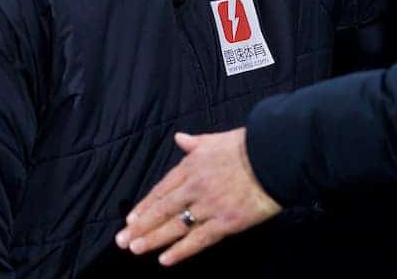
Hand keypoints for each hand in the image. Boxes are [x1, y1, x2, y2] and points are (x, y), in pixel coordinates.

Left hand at [117, 128, 281, 265]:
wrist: (274, 157)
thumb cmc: (247, 146)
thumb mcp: (216, 139)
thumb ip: (195, 142)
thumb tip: (179, 138)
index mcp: (191, 166)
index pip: (162, 189)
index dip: (145, 205)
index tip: (131, 219)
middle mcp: (195, 188)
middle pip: (162, 209)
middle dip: (141, 226)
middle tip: (122, 241)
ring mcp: (209, 207)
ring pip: (175, 226)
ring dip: (153, 239)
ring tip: (135, 249)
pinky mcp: (225, 223)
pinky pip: (198, 240)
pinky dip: (180, 251)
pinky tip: (165, 259)